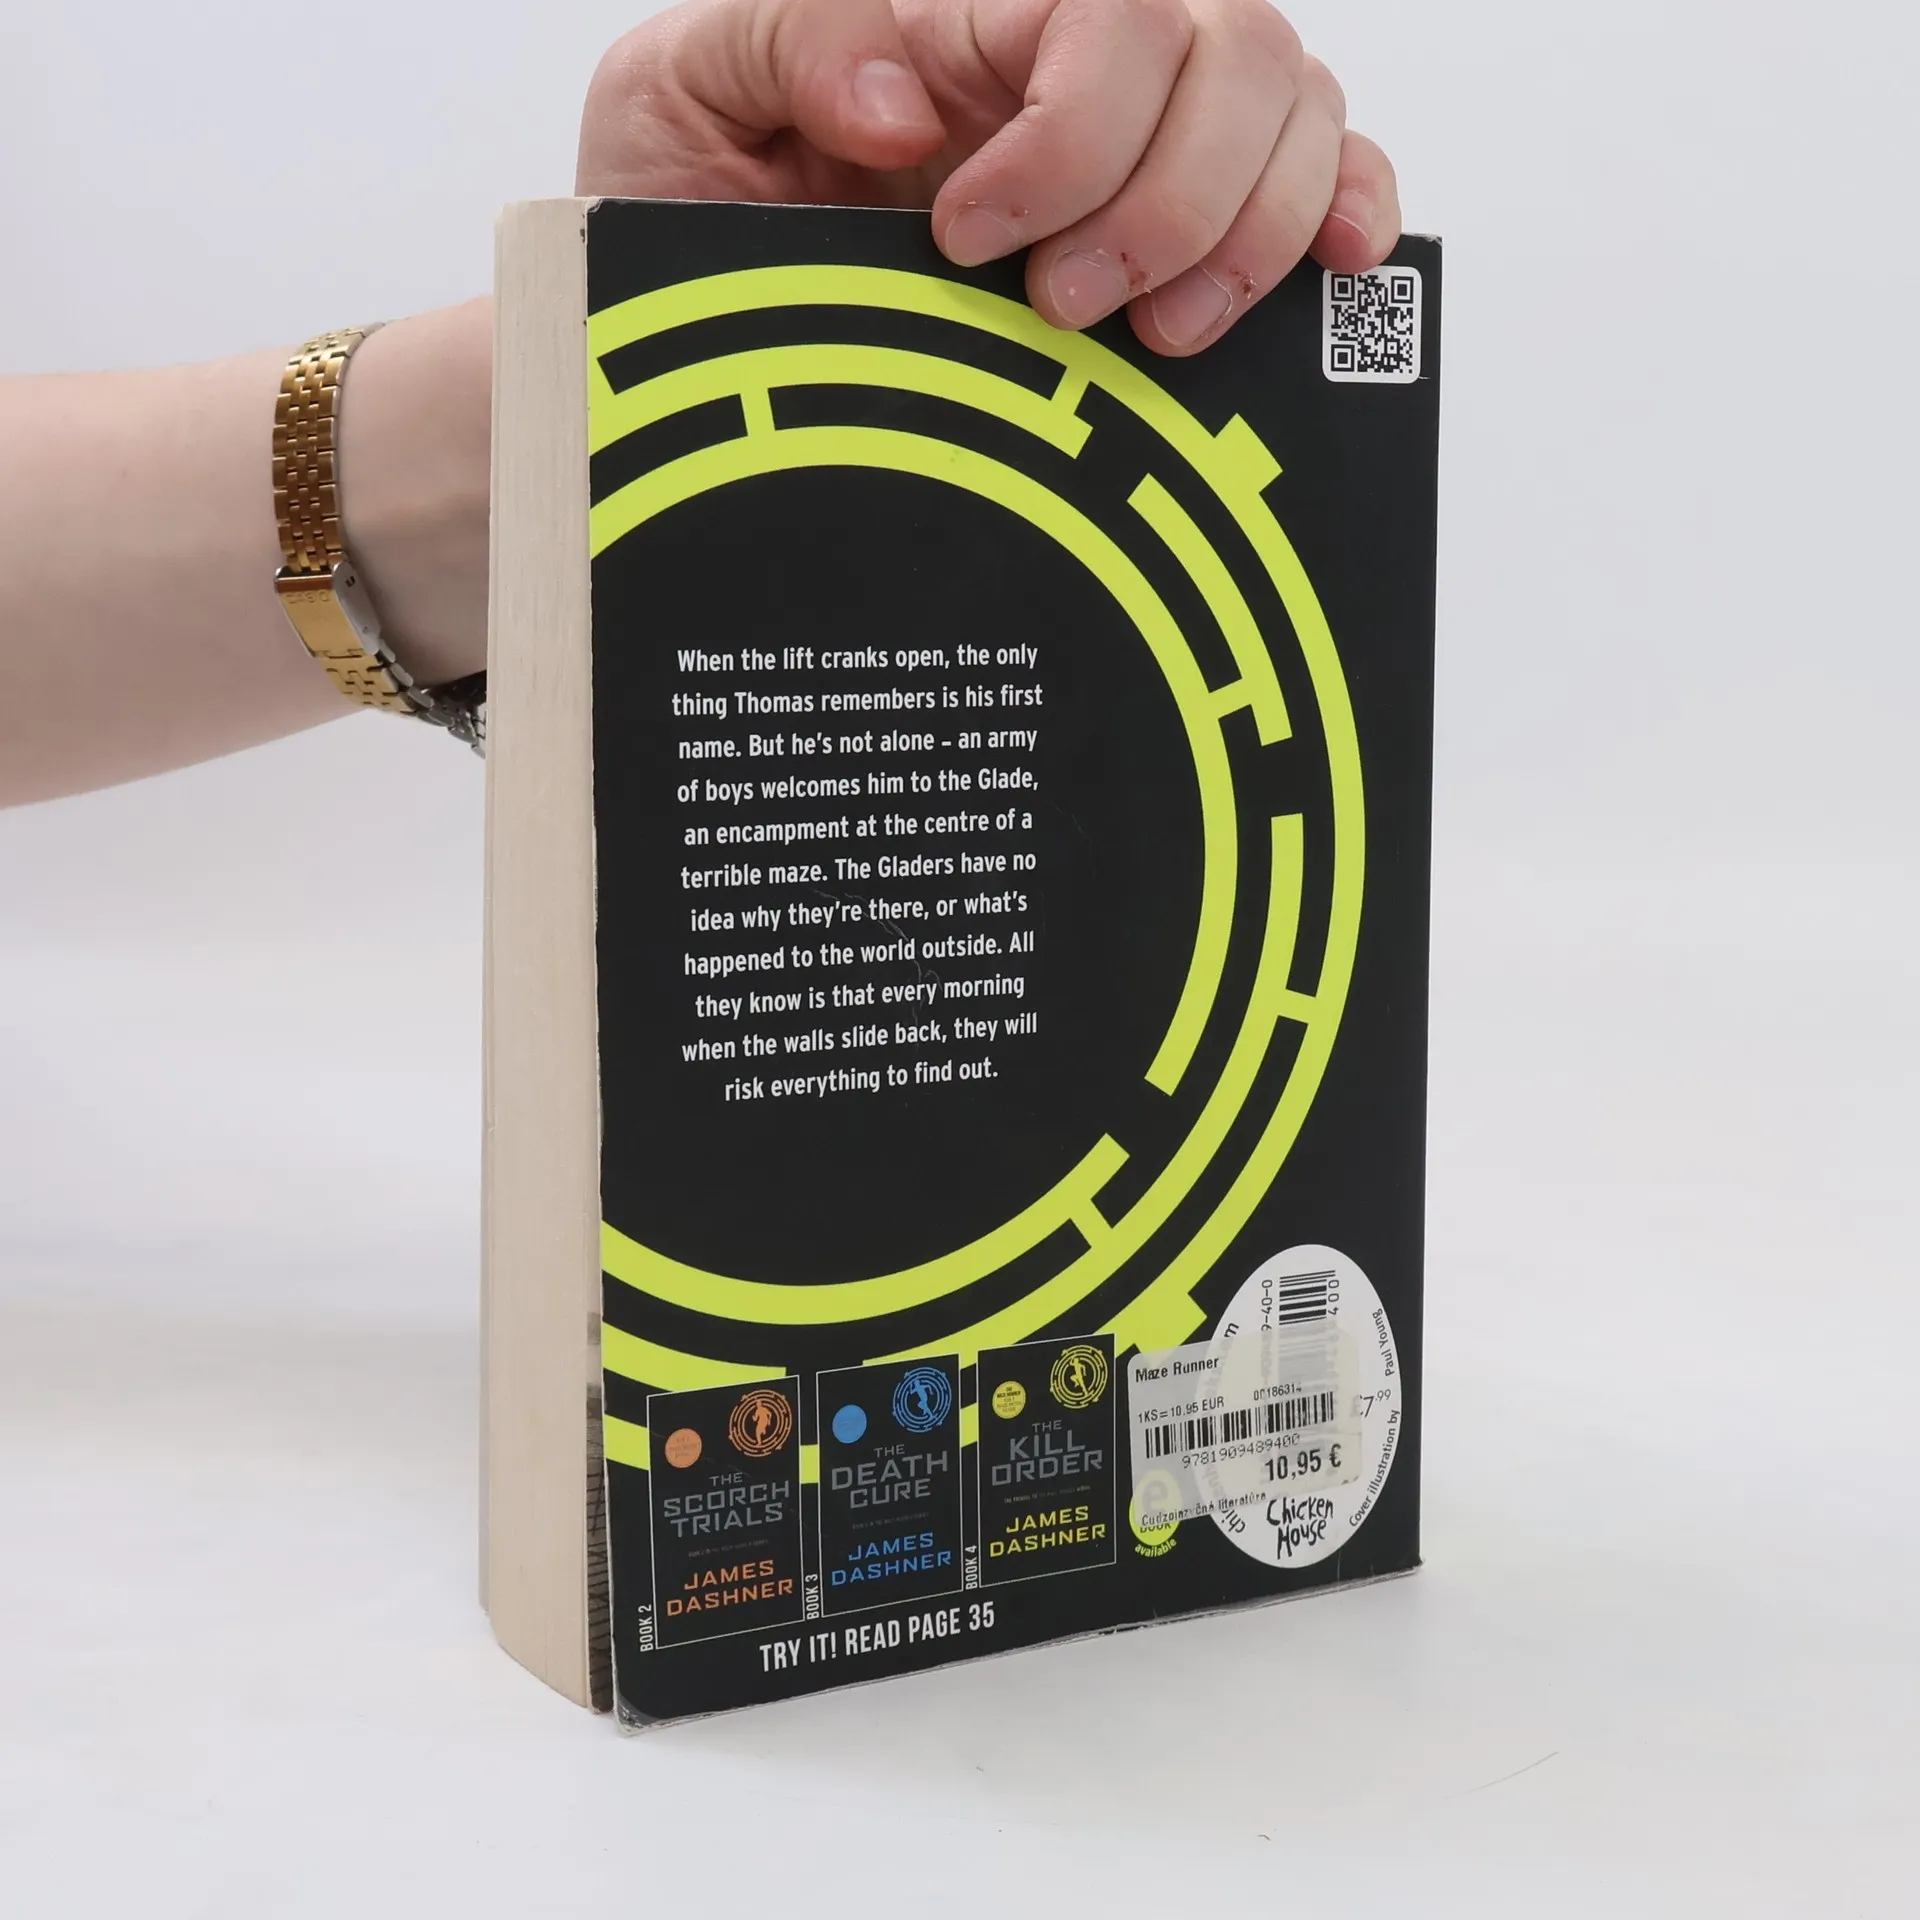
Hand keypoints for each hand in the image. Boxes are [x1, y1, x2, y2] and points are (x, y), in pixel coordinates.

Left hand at [578, 0, 1400, 355]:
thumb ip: (790, 43)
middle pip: (1230, 51)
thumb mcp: (682, 93)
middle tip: (1062, 305)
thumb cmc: (693, 191)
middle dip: (1164, 199)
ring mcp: (1142, 134)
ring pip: (1293, 108)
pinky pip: (1327, 172)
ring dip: (1248, 231)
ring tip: (1153, 334)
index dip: (1074, 132)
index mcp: (966, 13)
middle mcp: (1073, 59)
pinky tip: (1333, 265)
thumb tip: (908, 99)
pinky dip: (1349, 211)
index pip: (1105, 7)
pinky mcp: (1183, 218)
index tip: (975, 240)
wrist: (700, 322)